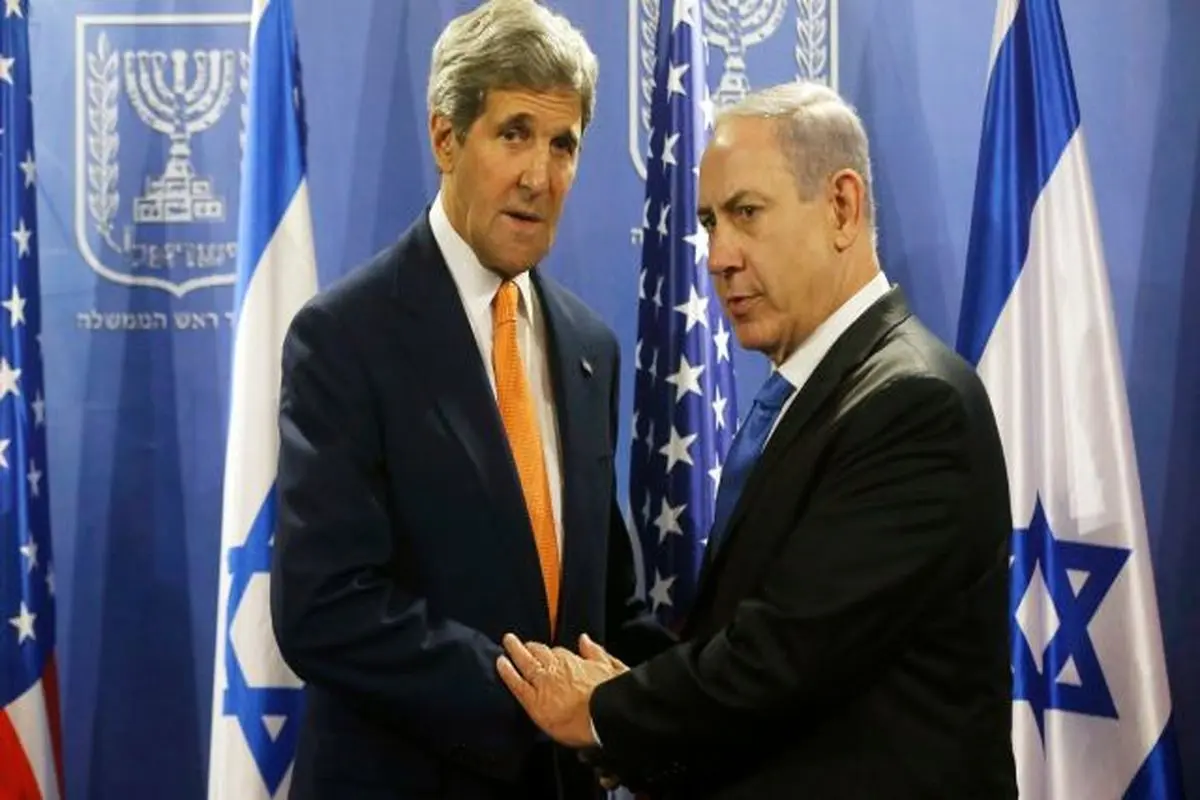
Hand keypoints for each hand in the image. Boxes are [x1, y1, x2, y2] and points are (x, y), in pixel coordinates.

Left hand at [496, 633, 626, 747]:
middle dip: (531, 647)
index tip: (550, 653)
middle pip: (540, 653)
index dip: (554, 653)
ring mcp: (543, 684)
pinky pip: (516, 683)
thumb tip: (585, 640)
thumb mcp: (612, 668)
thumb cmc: (613, 696)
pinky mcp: (534, 701)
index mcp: (575, 662)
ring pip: (525, 662)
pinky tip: (500, 663)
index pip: (560, 653)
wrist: (605, 717)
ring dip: (515, 650)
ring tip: (508, 643)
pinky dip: (507, 671)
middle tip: (522, 643)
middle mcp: (557, 669)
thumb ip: (596, 652)